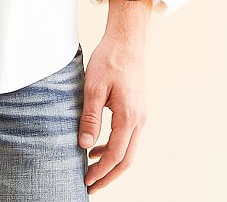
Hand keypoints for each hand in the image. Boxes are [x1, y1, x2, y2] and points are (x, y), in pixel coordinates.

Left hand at [78, 31, 147, 192]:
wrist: (128, 40)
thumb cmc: (109, 59)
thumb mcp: (93, 87)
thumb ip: (90, 117)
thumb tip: (85, 145)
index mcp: (129, 117)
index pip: (115, 155)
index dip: (101, 172)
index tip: (86, 181)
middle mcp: (139, 120)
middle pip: (126, 159)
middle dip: (108, 176)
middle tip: (90, 186)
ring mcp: (140, 115)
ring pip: (128, 149)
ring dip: (110, 162)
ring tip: (90, 169)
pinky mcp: (137, 109)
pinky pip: (128, 137)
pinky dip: (114, 147)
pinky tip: (97, 146)